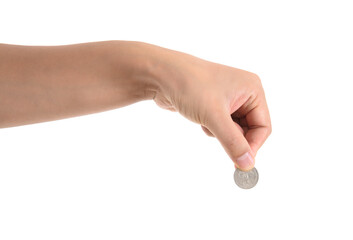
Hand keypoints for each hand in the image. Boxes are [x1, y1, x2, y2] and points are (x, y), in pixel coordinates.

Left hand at [149, 45, 270, 170]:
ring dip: (220, 133)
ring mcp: (229, 98)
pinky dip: (212, 128)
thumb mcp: (214, 116)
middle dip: (233, 137)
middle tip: (217, 137)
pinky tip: (200, 118)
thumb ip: (233, 142)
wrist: (161, 75)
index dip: (253, 145)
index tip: (240, 162)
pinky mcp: (214, 104)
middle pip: (250, 129)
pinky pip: (221, 126)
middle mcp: (244, 93)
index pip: (263, 126)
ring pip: (234, 130)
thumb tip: (248, 164)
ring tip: (206, 121)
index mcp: (252, 90)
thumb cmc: (190, 86)